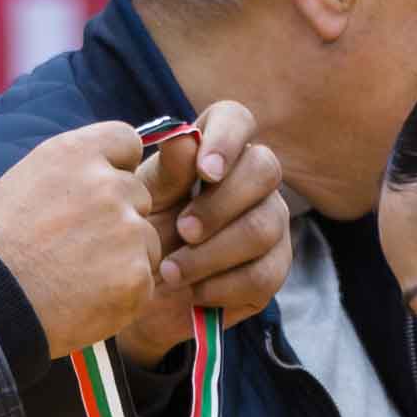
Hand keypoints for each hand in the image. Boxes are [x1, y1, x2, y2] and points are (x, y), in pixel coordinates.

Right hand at [0, 122, 160, 357]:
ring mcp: (126, 230)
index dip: (117, 166)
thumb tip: (67, 178)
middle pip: (138, 194)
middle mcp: (105, 185)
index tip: (102, 188)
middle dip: (119, 217)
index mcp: (72, 154)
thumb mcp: (9, 188)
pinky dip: (124, 294)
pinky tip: (87, 301)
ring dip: (125, 257)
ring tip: (79, 279)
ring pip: (147, 240)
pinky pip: (144, 280)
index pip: (126, 140)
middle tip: (81, 247)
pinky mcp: (136, 275)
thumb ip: (53, 176)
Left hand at [117, 102, 296, 363]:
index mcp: (216, 150)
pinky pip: (263, 274)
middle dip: (220, 204)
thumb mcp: (144, 203)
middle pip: (264, 169)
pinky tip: (194, 292)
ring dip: (213, 253)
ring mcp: (270, 222)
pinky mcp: (274, 268)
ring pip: (263, 227)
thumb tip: (185, 140)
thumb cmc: (143, 235)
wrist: (142, 297)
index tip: (204, 171)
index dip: (227, 139)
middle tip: (183, 230)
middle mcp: (252, 180)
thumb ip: (166, 174)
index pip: (238, 120)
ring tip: (172, 271)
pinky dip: (222, 286)